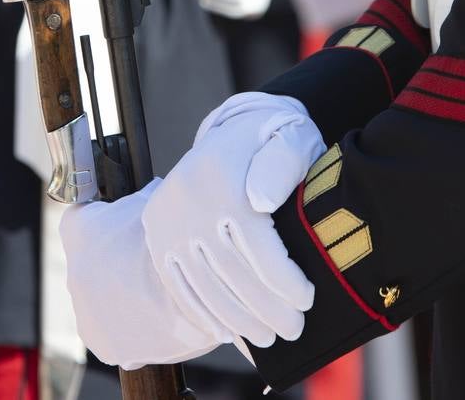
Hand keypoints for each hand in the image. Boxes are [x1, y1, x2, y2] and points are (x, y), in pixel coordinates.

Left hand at [61, 181, 221, 368]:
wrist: (188, 288)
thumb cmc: (173, 239)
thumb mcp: (157, 204)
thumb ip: (145, 199)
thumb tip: (154, 191)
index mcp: (78, 230)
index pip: (83, 218)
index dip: (108, 221)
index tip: (128, 226)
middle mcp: (73, 272)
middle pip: (93, 264)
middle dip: (117, 264)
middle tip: (150, 265)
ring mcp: (85, 311)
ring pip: (103, 301)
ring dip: (124, 298)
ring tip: (160, 295)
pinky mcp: (102, 343)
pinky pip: (115, 334)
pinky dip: (133, 329)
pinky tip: (158, 319)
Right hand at [142, 92, 325, 347]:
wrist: (233, 128)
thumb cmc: (273, 139)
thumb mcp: (289, 138)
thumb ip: (281, 165)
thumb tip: (260, 202)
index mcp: (222, 178)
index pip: (256, 245)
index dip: (284, 280)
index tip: (306, 300)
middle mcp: (187, 199)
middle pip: (231, 271)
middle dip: (265, 309)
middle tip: (293, 329)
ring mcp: (167, 218)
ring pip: (203, 283)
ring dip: (236, 318)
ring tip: (265, 336)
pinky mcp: (158, 232)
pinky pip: (177, 281)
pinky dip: (201, 311)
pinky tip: (226, 330)